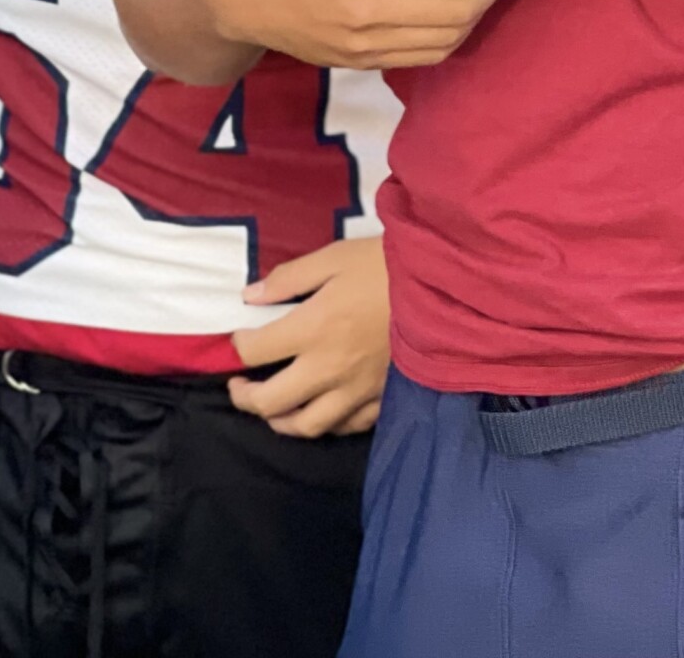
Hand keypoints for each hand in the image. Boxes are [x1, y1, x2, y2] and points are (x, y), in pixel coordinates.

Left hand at [229, 235, 389, 437]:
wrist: (446, 282)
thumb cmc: (387, 264)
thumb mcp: (335, 256)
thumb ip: (289, 278)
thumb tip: (250, 297)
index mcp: (312, 328)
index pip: (254, 351)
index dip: (237, 346)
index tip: (241, 337)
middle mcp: (328, 367)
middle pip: (270, 402)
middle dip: (245, 397)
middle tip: (241, 385)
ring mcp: (356, 389)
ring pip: (306, 426)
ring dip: (281, 421)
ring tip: (276, 407)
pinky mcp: (382, 397)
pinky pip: (347, 426)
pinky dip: (328, 423)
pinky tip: (323, 409)